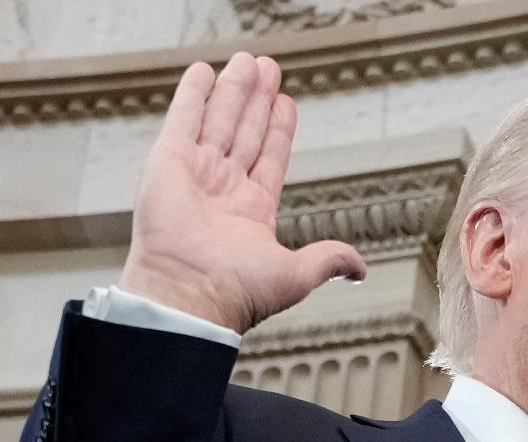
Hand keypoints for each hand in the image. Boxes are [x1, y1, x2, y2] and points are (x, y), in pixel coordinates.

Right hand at [118, 53, 365, 333]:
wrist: (191, 294)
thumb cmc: (238, 293)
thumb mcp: (298, 273)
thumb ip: (329, 259)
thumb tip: (360, 269)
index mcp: (251, 210)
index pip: (270, 157)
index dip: (278, 129)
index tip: (287, 103)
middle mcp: (223, 189)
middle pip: (245, 131)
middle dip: (257, 100)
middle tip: (269, 68)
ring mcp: (195, 173)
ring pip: (221, 120)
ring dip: (235, 90)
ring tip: (249, 61)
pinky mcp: (168, 162)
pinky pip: (183, 119)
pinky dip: (193, 95)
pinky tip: (204, 72)